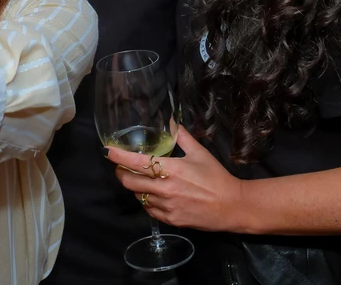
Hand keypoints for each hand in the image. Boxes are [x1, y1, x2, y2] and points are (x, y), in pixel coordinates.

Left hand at [106, 124, 247, 232]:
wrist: (232, 207)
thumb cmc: (216, 177)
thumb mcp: (200, 153)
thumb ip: (182, 136)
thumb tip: (171, 120)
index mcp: (171, 169)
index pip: (136, 162)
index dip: (118, 156)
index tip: (108, 151)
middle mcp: (165, 189)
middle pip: (129, 182)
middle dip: (121, 173)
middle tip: (122, 167)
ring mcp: (166, 206)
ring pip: (137, 196)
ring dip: (135, 187)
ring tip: (141, 179)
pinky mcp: (170, 220)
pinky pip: (149, 209)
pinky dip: (147, 201)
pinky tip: (154, 194)